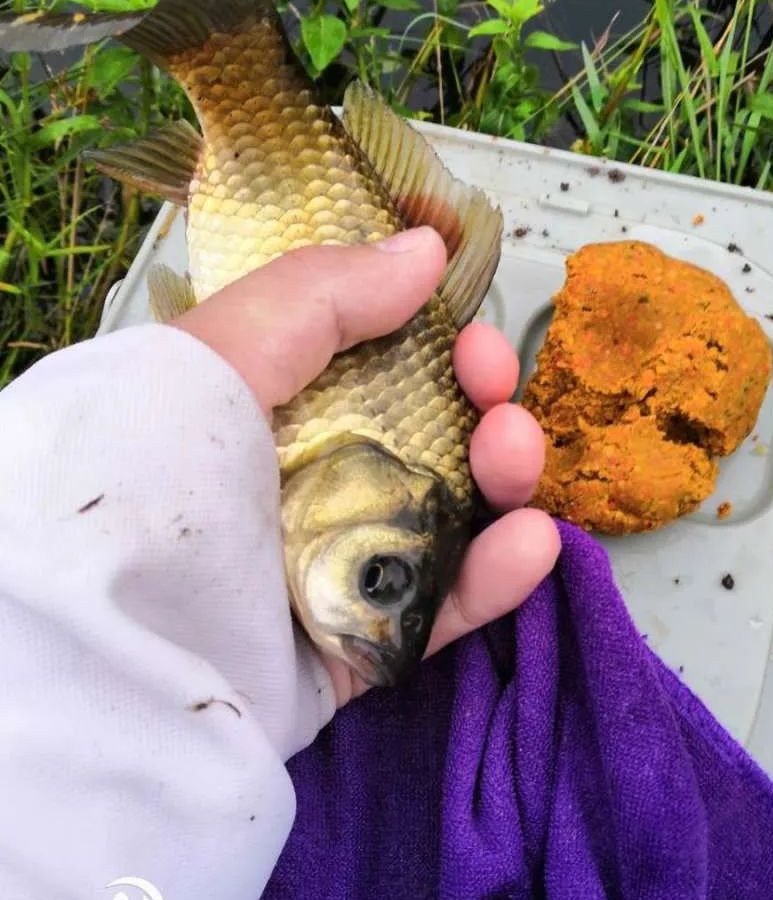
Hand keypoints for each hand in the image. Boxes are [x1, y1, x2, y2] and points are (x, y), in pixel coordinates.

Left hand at [170, 225, 560, 707]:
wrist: (114, 647)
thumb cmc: (155, 476)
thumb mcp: (221, 354)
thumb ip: (324, 294)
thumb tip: (425, 251)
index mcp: (273, 407)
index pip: (380, 362)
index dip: (438, 342)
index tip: (469, 338)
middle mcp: (309, 479)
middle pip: (430, 434)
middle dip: (484, 405)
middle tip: (497, 399)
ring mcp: (339, 563)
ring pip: (451, 515)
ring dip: (503, 478)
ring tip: (514, 460)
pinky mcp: (361, 641)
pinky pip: (443, 608)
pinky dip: (497, 578)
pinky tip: (531, 543)